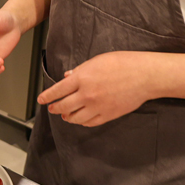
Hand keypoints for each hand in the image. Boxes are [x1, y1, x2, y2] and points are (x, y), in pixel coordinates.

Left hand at [38, 51, 156, 126]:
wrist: (144, 76)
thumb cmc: (122, 63)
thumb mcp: (97, 61)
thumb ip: (80, 70)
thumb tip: (67, 77)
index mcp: (82, 78)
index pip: (58, 90)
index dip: (47, 96)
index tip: (41, 100)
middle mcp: (87, 94)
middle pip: (64, 106)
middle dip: (55, 108)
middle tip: (52, 108)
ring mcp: (97, 107)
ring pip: (75, 118)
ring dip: (68, 117)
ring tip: (65, 115)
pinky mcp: (108, 115)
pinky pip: (90, 122)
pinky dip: (82, 122)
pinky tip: (80, 119)